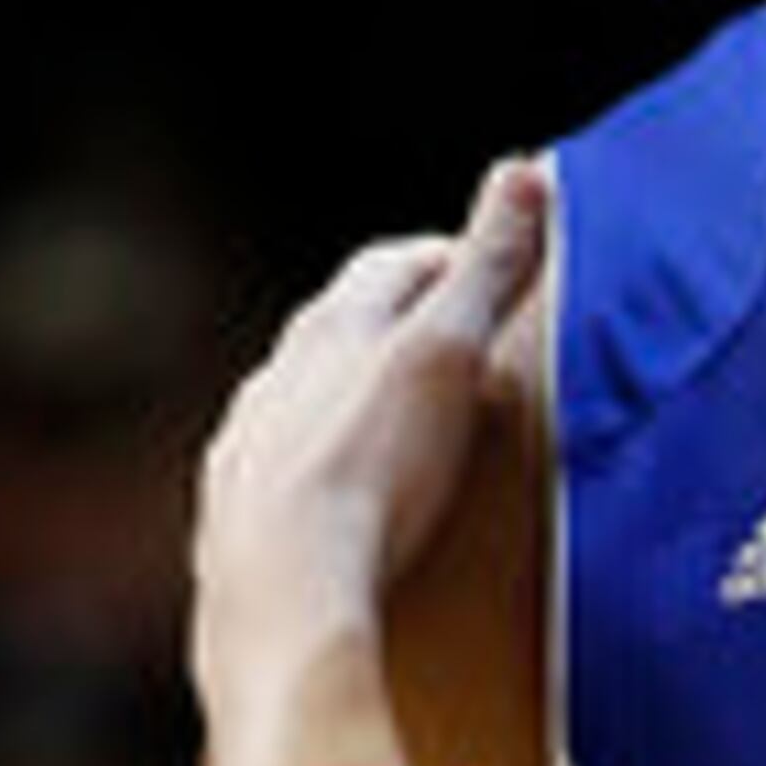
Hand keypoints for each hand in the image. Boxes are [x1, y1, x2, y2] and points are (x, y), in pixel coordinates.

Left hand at [192, 159, 543, 702]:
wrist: (285, 596)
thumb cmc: (371, 470)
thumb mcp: (447, 354)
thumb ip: (488, 266)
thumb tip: (528, 169)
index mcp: (326, 330)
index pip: (392, 265)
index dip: (453, 259)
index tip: (501, 273)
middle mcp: (274, 383)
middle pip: (341, 334)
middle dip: (402, 333)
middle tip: (468, 353)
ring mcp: (248, 456)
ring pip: (304, 411)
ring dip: (355, 412)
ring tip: (414, 440)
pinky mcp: (237, 528)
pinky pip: (285, 487)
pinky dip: (324, 484)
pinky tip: (352, 518)